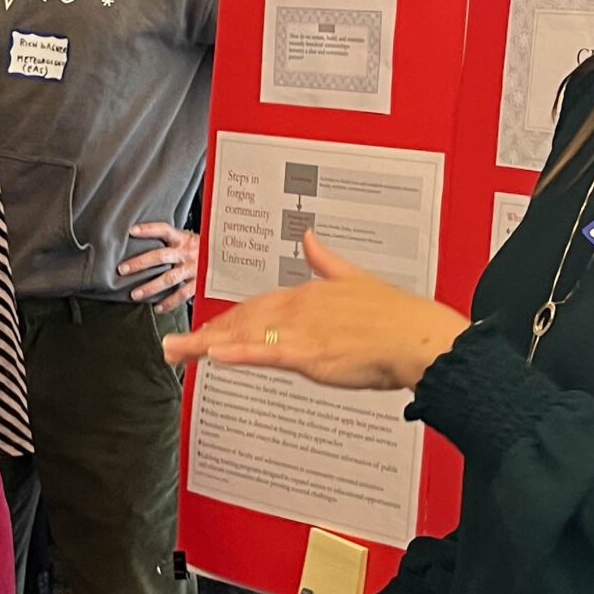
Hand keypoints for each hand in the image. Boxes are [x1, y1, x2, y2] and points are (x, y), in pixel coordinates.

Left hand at [119, 221, 199, 306]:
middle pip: (161, 256)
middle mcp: (187, 253)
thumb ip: (174, 241)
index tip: (132, 231)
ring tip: (135, 294)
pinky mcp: (199, 284)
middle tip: (123, 269)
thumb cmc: (205, 250)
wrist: (228, 259)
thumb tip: (148, 240)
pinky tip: (157, 307)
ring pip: (169, 278)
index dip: (148, 230)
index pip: (164, 230)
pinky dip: (169, 303)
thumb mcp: (191, 239)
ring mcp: (193, 269)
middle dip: (140, 263)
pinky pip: (182, 294)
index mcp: (184, 239)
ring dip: (150, 287)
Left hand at [164, 234, 468, 392]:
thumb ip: (326, 260)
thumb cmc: (396, 316)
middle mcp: (298, 308)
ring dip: (206, 344)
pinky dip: (238, 353)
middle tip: (174, 346)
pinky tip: (214, 355)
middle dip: (206, 332)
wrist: (419, 337)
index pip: (257, 305)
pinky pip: (265, 353)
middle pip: (242, 320)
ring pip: (244, 336)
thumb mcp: (356, 277)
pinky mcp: (309, 354)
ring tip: (177, 352)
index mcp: (308, 293)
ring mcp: (301, 331)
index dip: (228, 318)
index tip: (208, 328)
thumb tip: (308, 237)